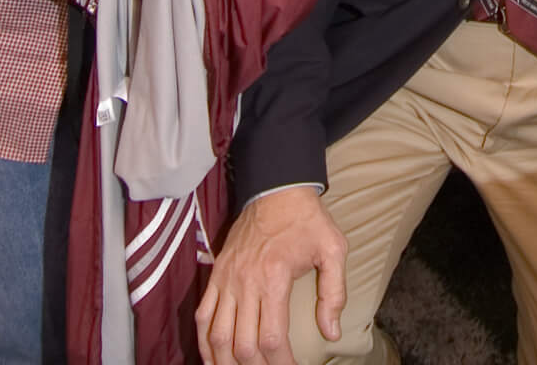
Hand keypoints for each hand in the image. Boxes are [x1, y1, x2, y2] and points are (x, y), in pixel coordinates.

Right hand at [198, 189, 348, 364]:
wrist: (277, 188)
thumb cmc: (308, 220)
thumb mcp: (333, 250)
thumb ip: (334, 293)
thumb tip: (332, 332)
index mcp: (273, 278)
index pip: (272, 338)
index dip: (281, 363)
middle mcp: (245, 283)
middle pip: (242, 344)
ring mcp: (226, 280)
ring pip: (217, 335)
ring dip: (225, 362)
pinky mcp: (216, 274)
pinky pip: (202, 315)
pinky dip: (204, 341)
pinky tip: (212, 357)